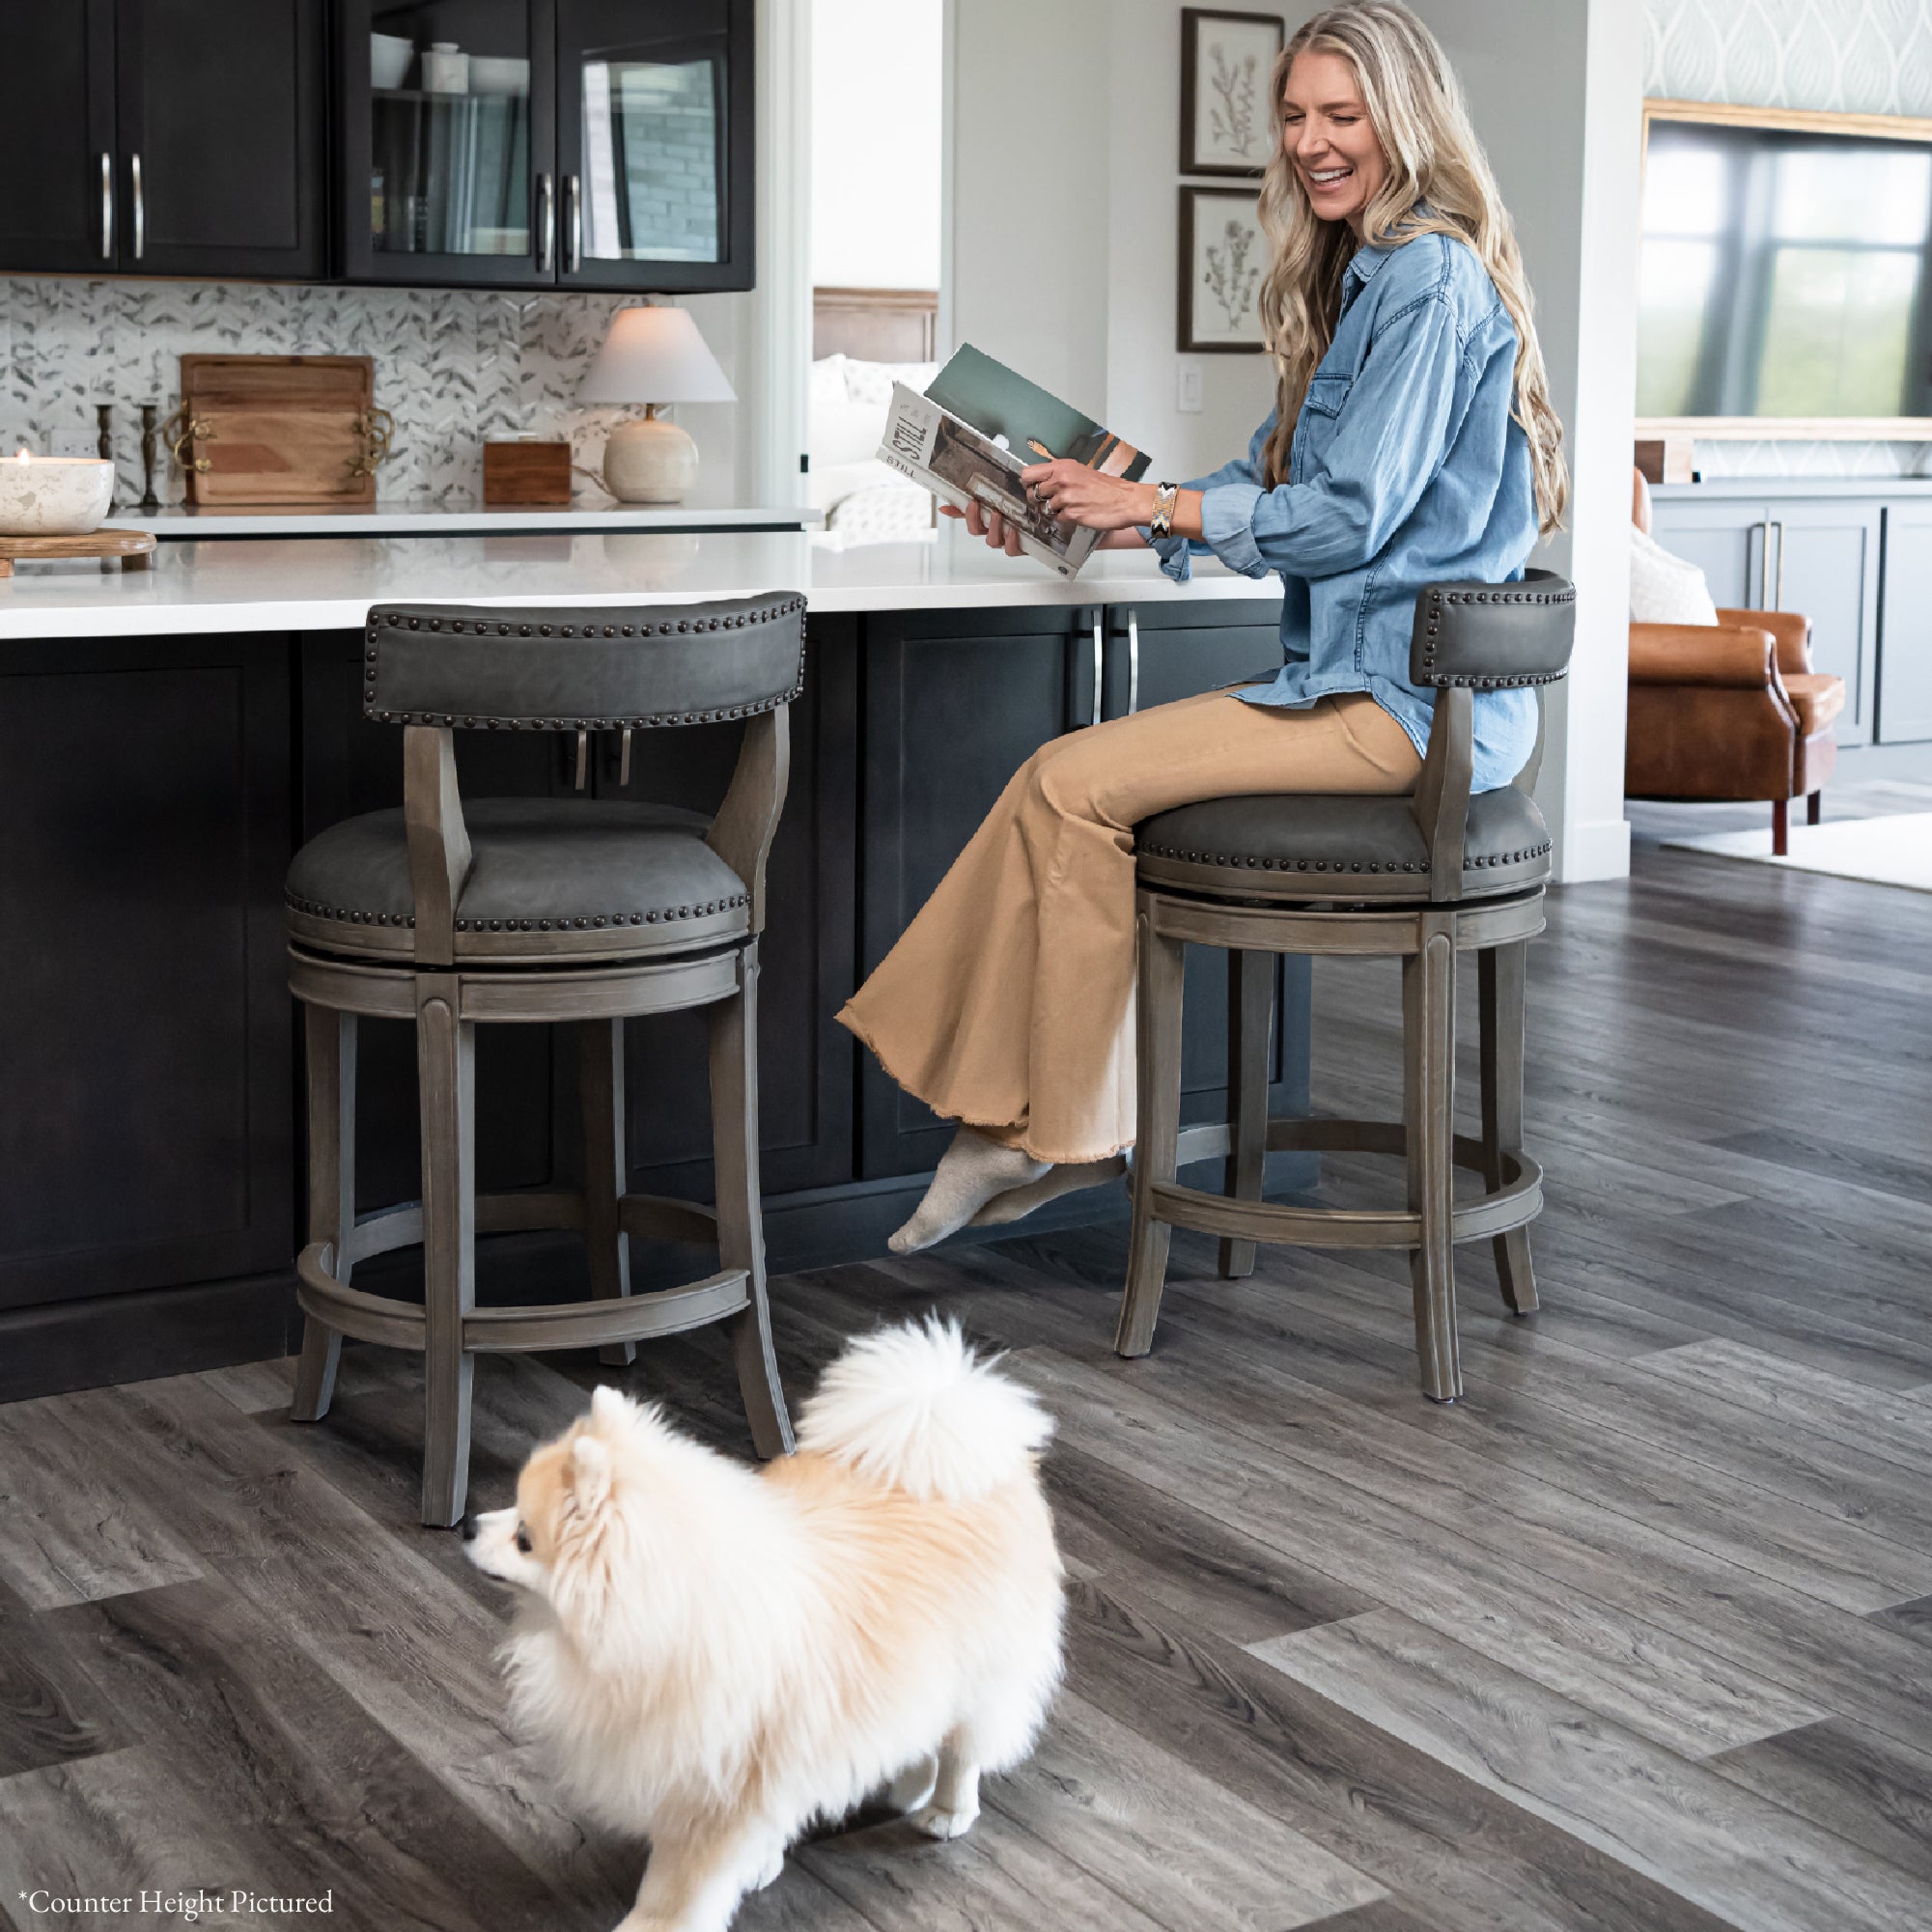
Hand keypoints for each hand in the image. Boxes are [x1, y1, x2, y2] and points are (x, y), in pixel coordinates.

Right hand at [938, 498, 1023, 556]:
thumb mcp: (995, 503)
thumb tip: (944, 507)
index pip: (969, 521)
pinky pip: (1011, 551)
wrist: (1044, 519)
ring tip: (999, 515)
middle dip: (977, 519)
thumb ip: (973, 505)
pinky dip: (1010, 541)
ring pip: (992, 541)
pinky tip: (1013, 530)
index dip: (966, 515)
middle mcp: (994, 533)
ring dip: (993, 527)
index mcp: (986, 523)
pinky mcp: (1021, 548)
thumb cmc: (1018, 511)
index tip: (971, 502)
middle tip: (981, 505)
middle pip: (977, 531)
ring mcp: (1006, 541)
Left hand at [1019, 459, 1156, 531]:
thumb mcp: (1080, 471)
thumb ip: (1060, 474)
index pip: (1028, 473)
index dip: (1027, 483)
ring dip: (1054, 510)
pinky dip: (1065, 519)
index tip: (1031, 487)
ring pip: (1045, 508)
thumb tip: (1042, 481)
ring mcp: (1066, 498)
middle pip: (1033, 493)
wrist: (1125, 500)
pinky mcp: (1072, 514)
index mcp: (1062, 466)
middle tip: (1049, 501)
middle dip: (1039, 499)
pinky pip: (1058, 519)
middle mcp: (1061, 480)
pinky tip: (1077, 514)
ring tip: (1070, 507)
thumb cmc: (1105, 486)